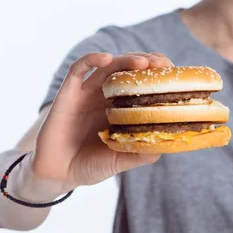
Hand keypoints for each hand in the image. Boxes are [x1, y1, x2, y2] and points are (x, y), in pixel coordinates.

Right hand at [26, 51, 173, 197]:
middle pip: (129, 68)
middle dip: (148, 63)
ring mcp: (87, 92)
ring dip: (126, 59)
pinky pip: (78, 69)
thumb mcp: (121, 161)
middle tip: (163, 66)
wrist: (58, 175)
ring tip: (143, 63)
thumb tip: (166, 143)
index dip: (158, 76)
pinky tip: (106, 58)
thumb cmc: (91, 165)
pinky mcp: (68, 93)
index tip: (175, 77)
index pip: (143, 83)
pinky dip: (91, 59)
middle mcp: (106, 96)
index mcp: (122, 108)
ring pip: (108, 65)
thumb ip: (142, 153)